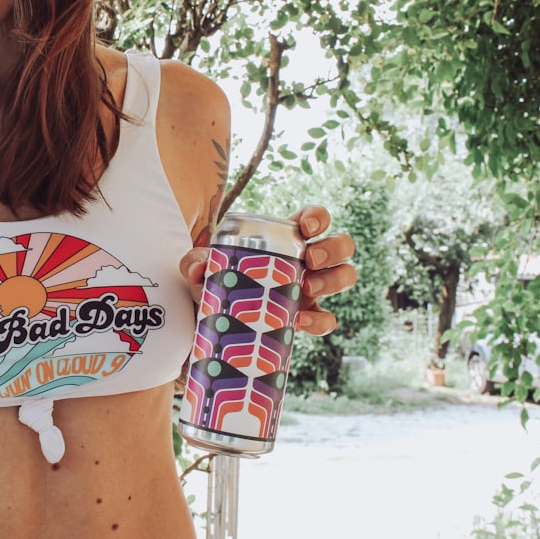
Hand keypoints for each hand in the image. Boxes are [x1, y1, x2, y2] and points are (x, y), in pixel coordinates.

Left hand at [179, 205, 355, 336]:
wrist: (218, 317)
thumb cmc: (219, 278)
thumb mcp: (203, 268)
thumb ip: (194, 262)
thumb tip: (197, 268)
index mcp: (287, 238)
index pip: (315, 218)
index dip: (319, 217)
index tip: (306, 227)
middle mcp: (307, 260)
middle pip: (341, 245)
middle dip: (333, 249)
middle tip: (310, 260)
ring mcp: (312, 288)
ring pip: (345, 276)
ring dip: (334, 280)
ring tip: (307, 288)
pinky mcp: (309, 317)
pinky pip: (328, 319)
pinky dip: (320, 321)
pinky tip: (299, 321)